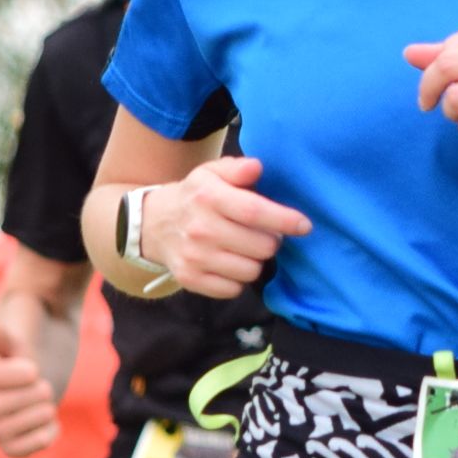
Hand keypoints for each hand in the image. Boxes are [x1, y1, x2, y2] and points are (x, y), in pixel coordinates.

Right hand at [0, 316, 58, 457]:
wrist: (38, 379)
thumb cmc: (26, 357)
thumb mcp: (19, 343)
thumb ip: (4, 336)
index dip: (10, 375)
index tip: (34, 369)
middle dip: (25, 397)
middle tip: (45, 387)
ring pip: (2, 434)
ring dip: (33, 418)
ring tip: (49, 406)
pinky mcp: (12, 444)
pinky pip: (17, 452)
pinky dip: (39, 439)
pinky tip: (53, 424)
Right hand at [144, 156, 310, 298]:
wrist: (153, 224)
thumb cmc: (195, 196)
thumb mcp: (211, 173)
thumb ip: (236, 168)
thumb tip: (257, 167)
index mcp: (208, 197)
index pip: (255, 212)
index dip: (285, 220)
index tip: (304, 226)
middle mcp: (201, 228)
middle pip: (261, 247)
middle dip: (272, 241)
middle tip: (264, 234)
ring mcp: (194, 256)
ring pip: (251, 270)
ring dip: (255, 261)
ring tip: (244, 248)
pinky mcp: (190, 279)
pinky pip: (233, 289)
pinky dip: (237, 280)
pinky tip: (229, 264)